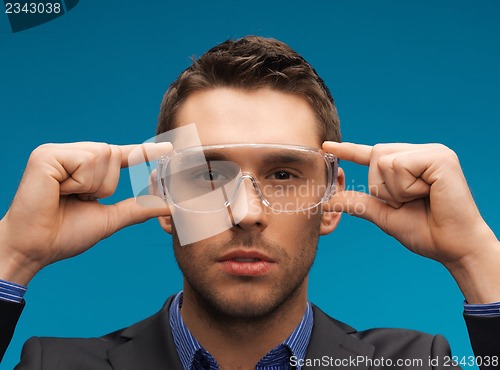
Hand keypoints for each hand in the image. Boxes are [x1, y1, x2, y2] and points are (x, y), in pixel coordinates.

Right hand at [0, 142, 171, 285]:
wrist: (35, 249)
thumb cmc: (66, 234)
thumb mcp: (110, 218)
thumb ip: (138, 207)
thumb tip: (170, 206)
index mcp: (82, 166)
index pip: (119, 154)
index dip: (143, 151)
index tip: (168, 149)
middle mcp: (70, 153)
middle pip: (113, 153)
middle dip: (105, 184)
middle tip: (80, 199)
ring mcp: (57, 152)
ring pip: (103, 155)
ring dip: (92, 185)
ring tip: (67, 196)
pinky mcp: (46, 155)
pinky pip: (86, 161)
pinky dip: (80, 183)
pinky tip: (59, 191)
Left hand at [324, 142, 499, 302]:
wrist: (452, 247)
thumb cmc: (425, 231)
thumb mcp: (384, 214)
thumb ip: (357, 203)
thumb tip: (325, 201)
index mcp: (409, 163)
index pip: (373, 153)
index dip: (349, 150)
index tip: (326, 146)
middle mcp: (421, 152)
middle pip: (375, 155)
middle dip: (381, 186)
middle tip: (408, 202)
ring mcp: (432, 152)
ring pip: (383, 161)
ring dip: (394, 190)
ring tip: (420, 199)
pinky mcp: (440, 157)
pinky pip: (400, 166)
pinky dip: (406, 187)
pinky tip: (428, 194)